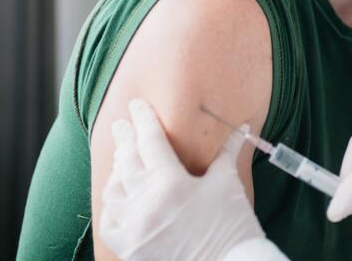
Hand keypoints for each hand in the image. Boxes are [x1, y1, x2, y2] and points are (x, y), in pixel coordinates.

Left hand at [99, 98, 264, 260]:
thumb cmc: (231, 225)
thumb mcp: (228, 184)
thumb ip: (227, 152)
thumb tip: (242, 127)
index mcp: (171, 183)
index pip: (150, 141)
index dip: (143, 119)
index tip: (137, 105)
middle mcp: (146, 204)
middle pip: (127, 161)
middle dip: (125, 139)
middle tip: (122, 124)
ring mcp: (134, 228)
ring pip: (114, 190)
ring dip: (117, 171)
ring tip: (122, 159)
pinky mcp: (129, 249)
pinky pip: (109, 221)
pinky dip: (112, 205)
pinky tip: (118, 195)